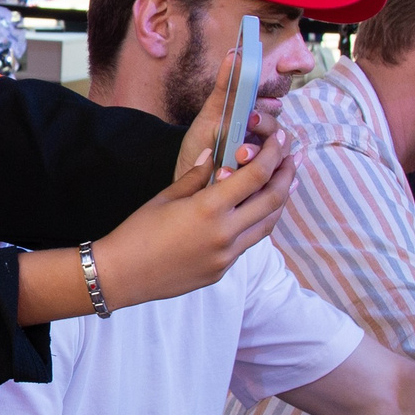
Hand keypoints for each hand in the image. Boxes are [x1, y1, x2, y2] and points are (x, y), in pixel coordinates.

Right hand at [89, 129, 296, 309]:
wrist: (121, 275)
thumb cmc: (138, 231)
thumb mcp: (166, 197)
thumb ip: (197, 176)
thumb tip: (215, 157)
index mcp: (209, 208)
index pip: (256, 175)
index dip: (273, 154)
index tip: (280, 140)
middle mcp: (225, 233)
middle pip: (272, 200)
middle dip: (286, 176)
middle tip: (292, 159)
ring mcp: (226, 256)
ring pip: (267, 225)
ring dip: (279, 202)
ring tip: (284, 183)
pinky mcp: (222, 270)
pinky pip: (248, 243)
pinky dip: (257, 223)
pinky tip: (255, 211)